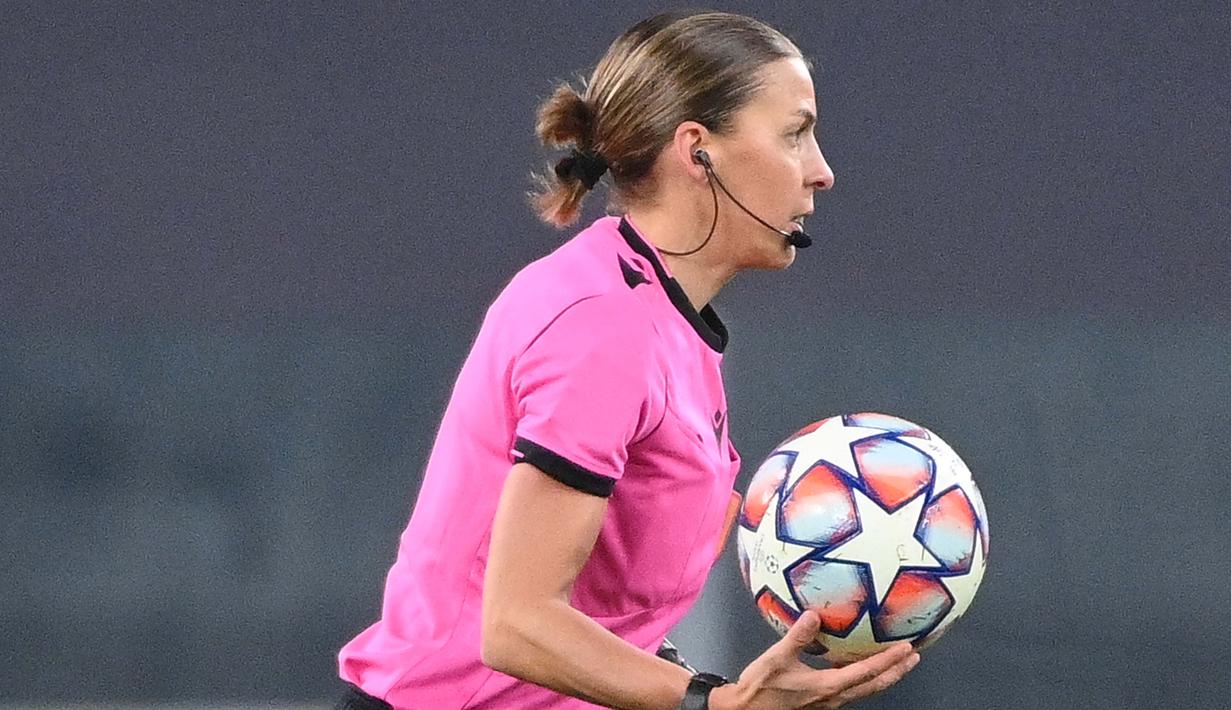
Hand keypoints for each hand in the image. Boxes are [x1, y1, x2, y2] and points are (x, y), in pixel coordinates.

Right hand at [709, 611, 918, 709]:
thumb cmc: (760, 687)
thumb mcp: (776, 658)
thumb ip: (796, 637)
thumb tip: (813, 616)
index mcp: (826, 686)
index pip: (866, 672)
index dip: (888, 660)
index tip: (907, 649)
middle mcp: (833, 697)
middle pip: (874, 685)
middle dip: (896, 671)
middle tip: (914, 657)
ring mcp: (828, 702)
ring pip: (866, 690)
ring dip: (885, 676)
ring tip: (898, 663)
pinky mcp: (821, 701)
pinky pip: (852, 689)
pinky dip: (866, 678)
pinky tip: (862, 666)